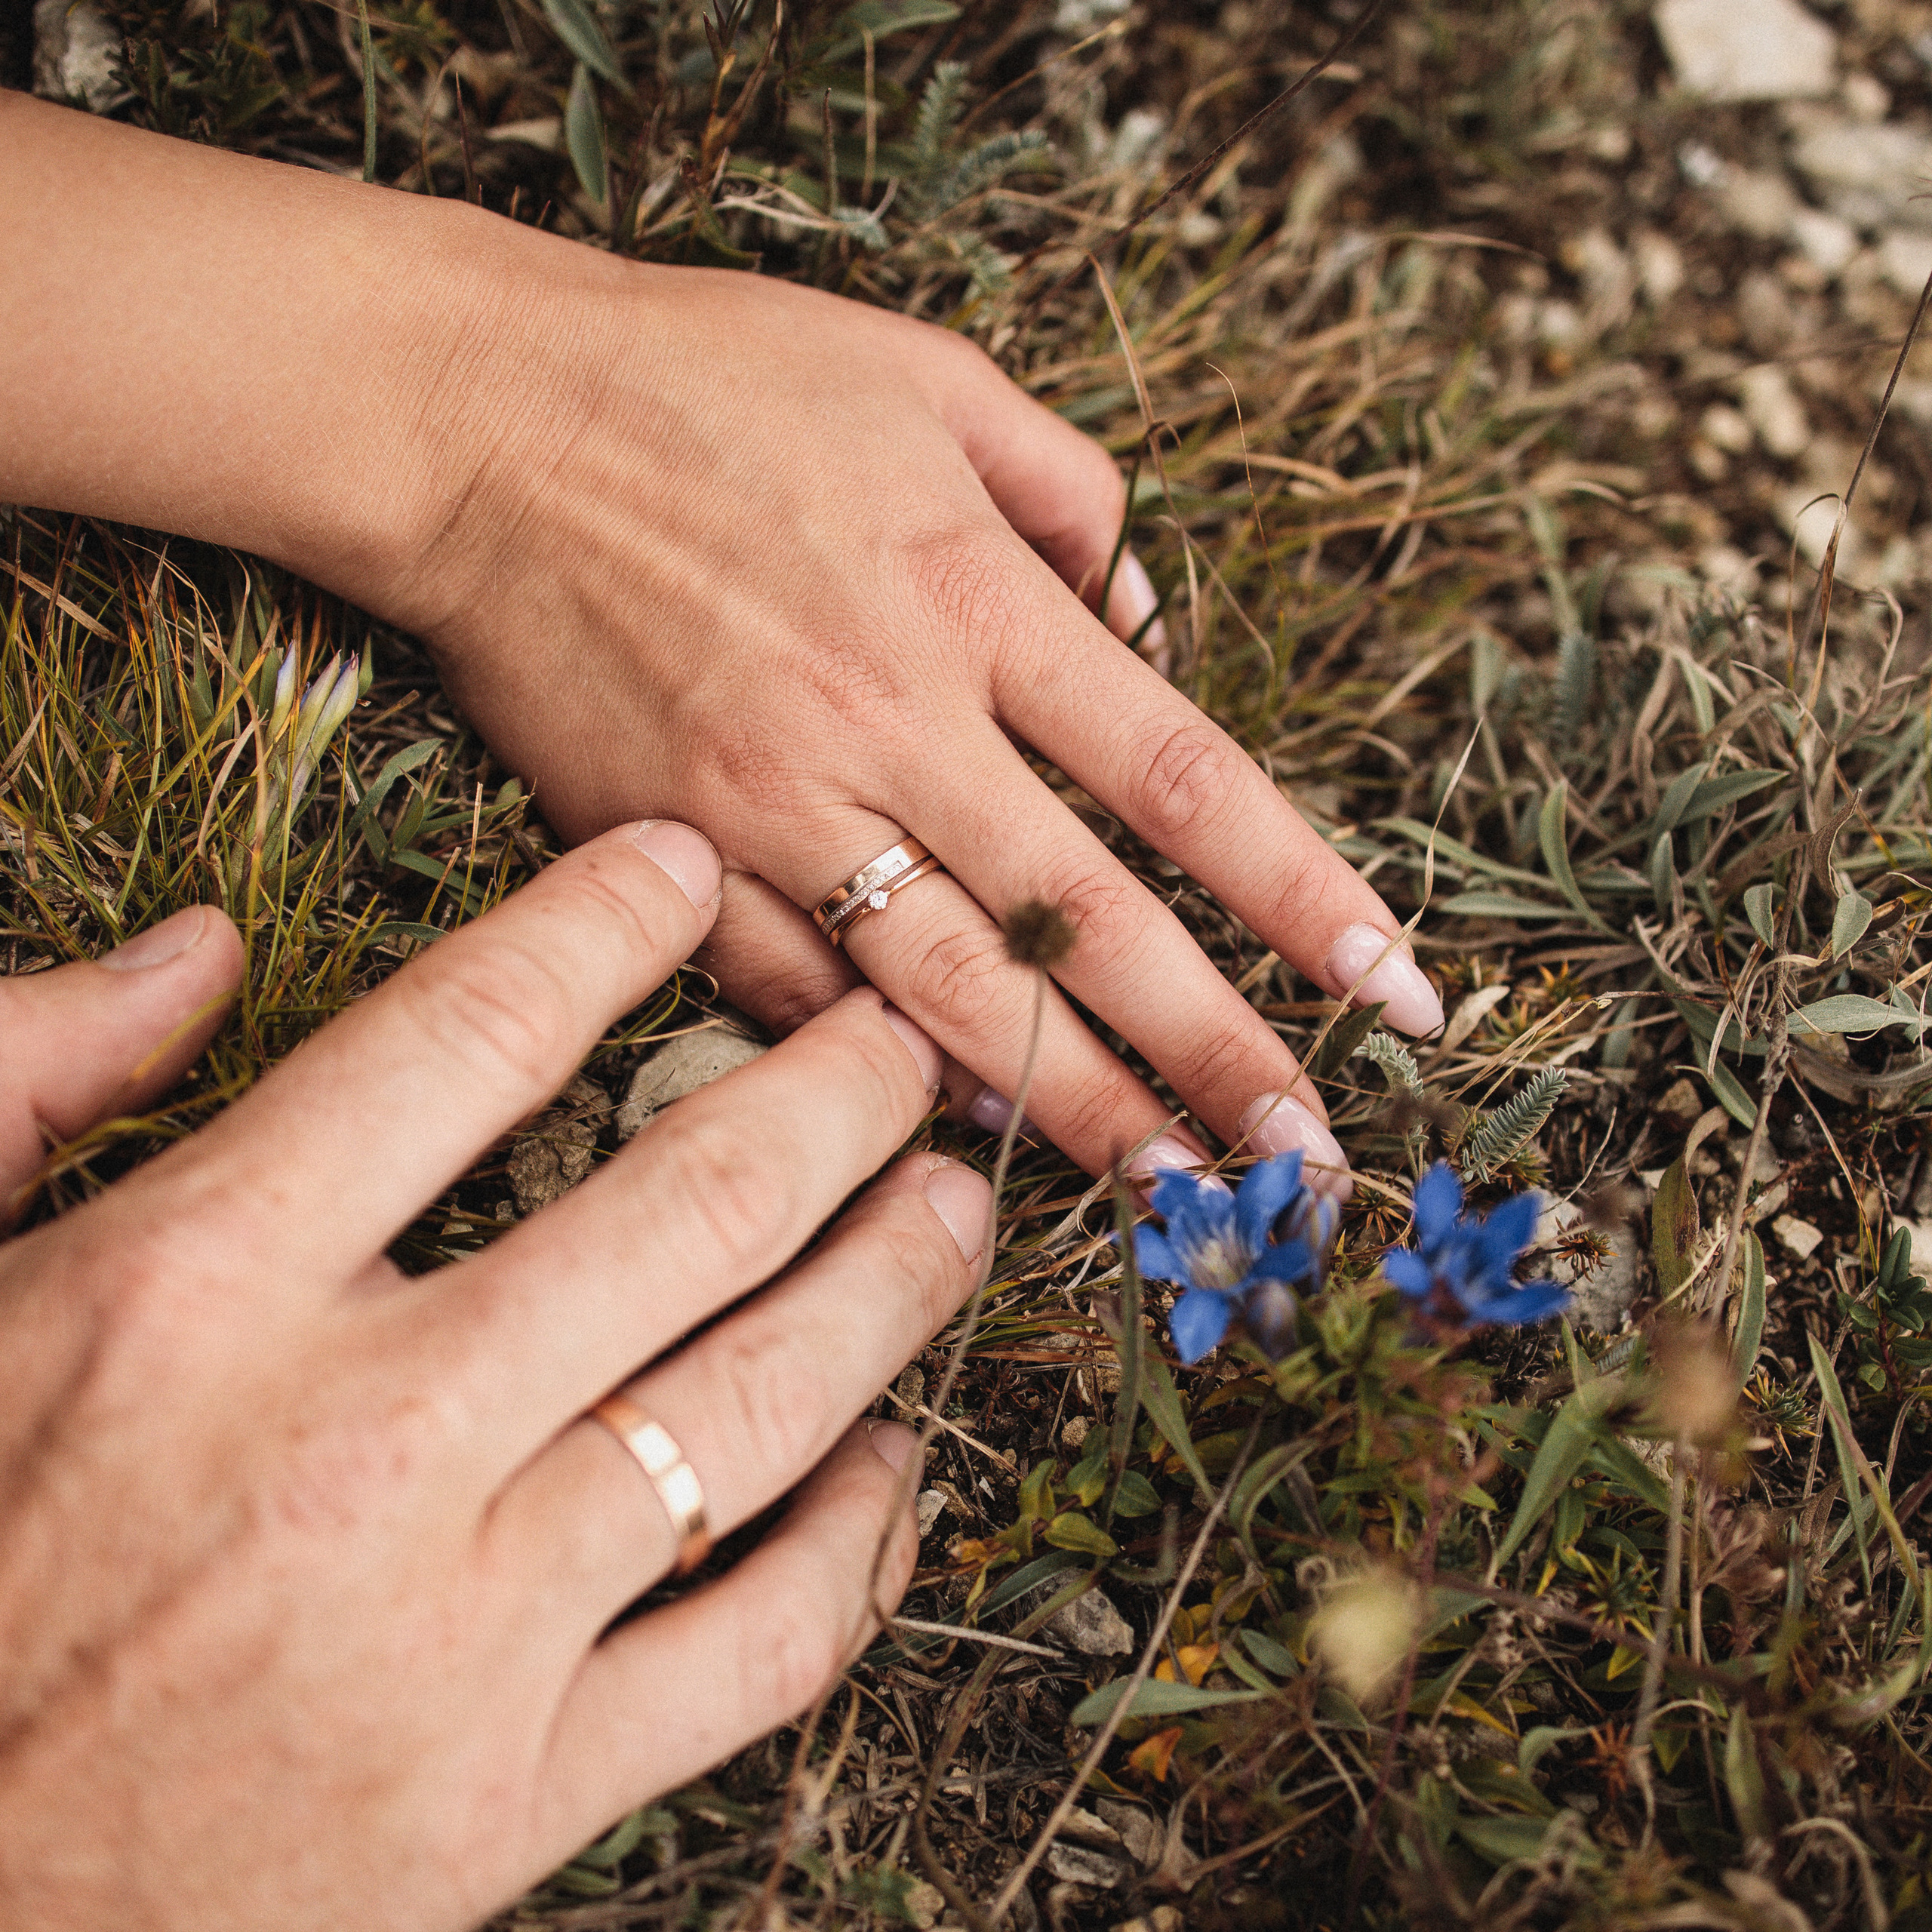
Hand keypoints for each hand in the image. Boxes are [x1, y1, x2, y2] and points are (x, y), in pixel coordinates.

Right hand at [0, 823, 987, 1931]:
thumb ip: (28, 1078)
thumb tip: (200, 948)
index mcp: (196, 1286)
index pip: (469, 1035)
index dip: (607, 925)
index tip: (691, 878)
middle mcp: (358, 1438)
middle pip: (690, 1203)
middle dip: (836, 1094)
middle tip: (901, 1042)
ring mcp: (460, 1633)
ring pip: (767, 1401)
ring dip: (895, 1277)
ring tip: (958, 1203)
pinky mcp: (516, 1800)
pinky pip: (765, 1640)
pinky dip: (865, 1538)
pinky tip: (894, 1458)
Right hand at [400, 259, 1442, 1191]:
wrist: (476, 419)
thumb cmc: (713, 379)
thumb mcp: (930, 375)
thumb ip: (1072, 494)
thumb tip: (1154, 625)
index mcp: (972, 594)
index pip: (1180, 774)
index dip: (1298, 892)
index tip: (1389, 988)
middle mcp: (889, 715)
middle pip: (1089, 921)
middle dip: (1216, 1049)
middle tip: (1309, 1161)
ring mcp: (772, 801)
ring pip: (950, 989)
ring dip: (1073, 1103)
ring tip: (1174, 1195)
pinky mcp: (668, 853)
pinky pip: (790, 991)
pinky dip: (878, 1069)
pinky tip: (960, 1130)